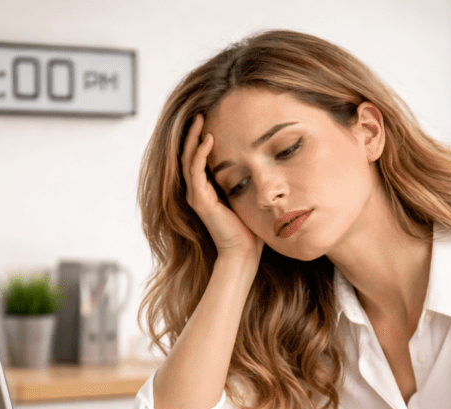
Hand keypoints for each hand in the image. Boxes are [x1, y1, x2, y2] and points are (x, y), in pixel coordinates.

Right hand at [180, 114, 263, 262]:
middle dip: (192, 134)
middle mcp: (198, 192)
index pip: (197, 160)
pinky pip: (196, 171)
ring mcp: (197, 196)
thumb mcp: (248, 199)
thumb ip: (247, 183)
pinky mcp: (201, 200)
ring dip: (193, 138)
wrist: (244, 253)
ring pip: (188, 160)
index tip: (208, 122)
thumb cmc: (249, 230)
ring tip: (199, 120)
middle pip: (188, 156)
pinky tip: (209, 139)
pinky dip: (201, 153)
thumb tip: (263, 166)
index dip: (199, 141)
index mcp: (206, 192)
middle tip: (199, 114)